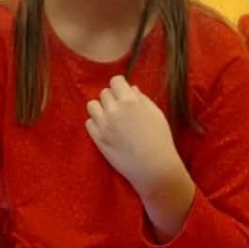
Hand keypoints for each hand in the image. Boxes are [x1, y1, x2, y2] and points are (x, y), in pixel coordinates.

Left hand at [85, 76, 193, 237]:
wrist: (153, 167)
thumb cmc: (159, 139)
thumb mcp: (156, 113)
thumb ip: (141, 98)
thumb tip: (131, 89)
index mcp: (129, 101)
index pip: (116, 81)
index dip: (120, 86)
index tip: (124, 93)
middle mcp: (113, 110)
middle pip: (104, 93)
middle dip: (112, 98)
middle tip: (121, 109)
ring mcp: (103, 125)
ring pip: (92, 105)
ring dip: (100, 108)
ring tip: (110, 117)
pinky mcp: (97, 138)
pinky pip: (89, 122)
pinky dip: (96, 122)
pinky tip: (106, 128)